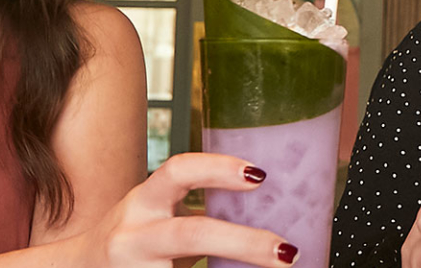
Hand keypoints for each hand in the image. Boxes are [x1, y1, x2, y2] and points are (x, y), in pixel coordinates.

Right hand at [73, 152, 299, 266]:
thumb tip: (270, 213)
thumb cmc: (134, 240)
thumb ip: (198, 214)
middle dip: (245, 242)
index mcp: (145, 201)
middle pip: (192, 233)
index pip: (179, 171)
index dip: (219, 169)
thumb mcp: (157, 216)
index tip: (260, 176)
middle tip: (286, 251)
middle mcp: (134, 234)